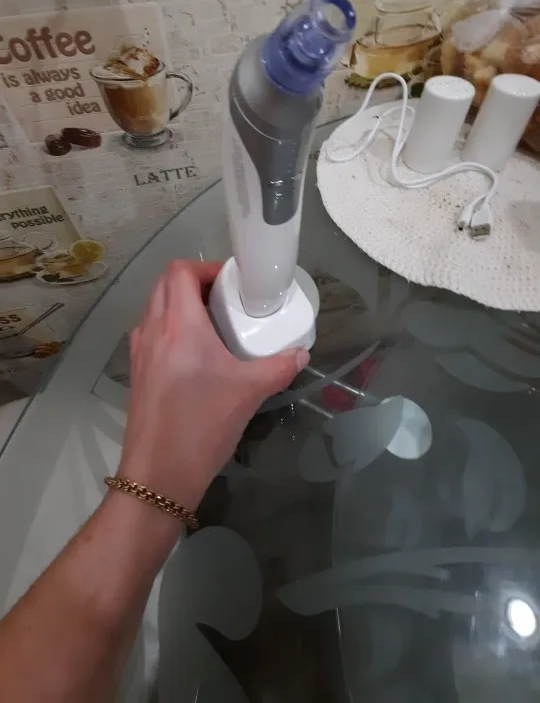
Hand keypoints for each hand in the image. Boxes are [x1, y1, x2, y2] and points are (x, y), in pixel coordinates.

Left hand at [119, 260, 308, 511]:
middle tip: (225, 298)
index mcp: (179, 325)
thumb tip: (300, 353)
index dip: (206, 267)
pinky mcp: (136, 373)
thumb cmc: (203, 424)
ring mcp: (140, 352)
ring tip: (213, 323)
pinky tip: (195, 355)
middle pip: (164, 285)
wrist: (159, 474)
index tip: (232, 281)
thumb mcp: (250, 392)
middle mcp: (153, 330)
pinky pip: (151, 333)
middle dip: (194, 282)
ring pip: (155, 308)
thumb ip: (279, 367)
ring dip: (180, 305)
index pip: (180, 272)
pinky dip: (170, 329)